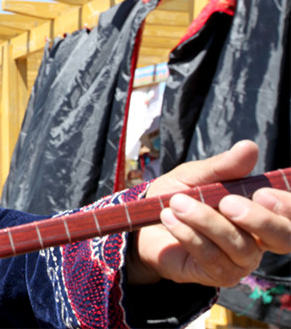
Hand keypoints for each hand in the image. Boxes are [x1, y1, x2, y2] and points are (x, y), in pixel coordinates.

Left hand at [129, 140, 290, 285]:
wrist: (144, 223)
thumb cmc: (177, 197)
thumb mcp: (196, 176)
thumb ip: (222, 166)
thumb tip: (249, 147)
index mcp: (261, 212)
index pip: (290, 216)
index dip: (287, 208)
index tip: (263, 193)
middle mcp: (259, 239)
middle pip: (282, 238)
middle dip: (259, 220)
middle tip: (227, 201)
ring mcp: (240, 260)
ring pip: (239, 245)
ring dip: (206, 221)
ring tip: (177, 202)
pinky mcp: (217, 275)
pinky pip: (211, 256)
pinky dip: (188, 234)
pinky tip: (169, 217)